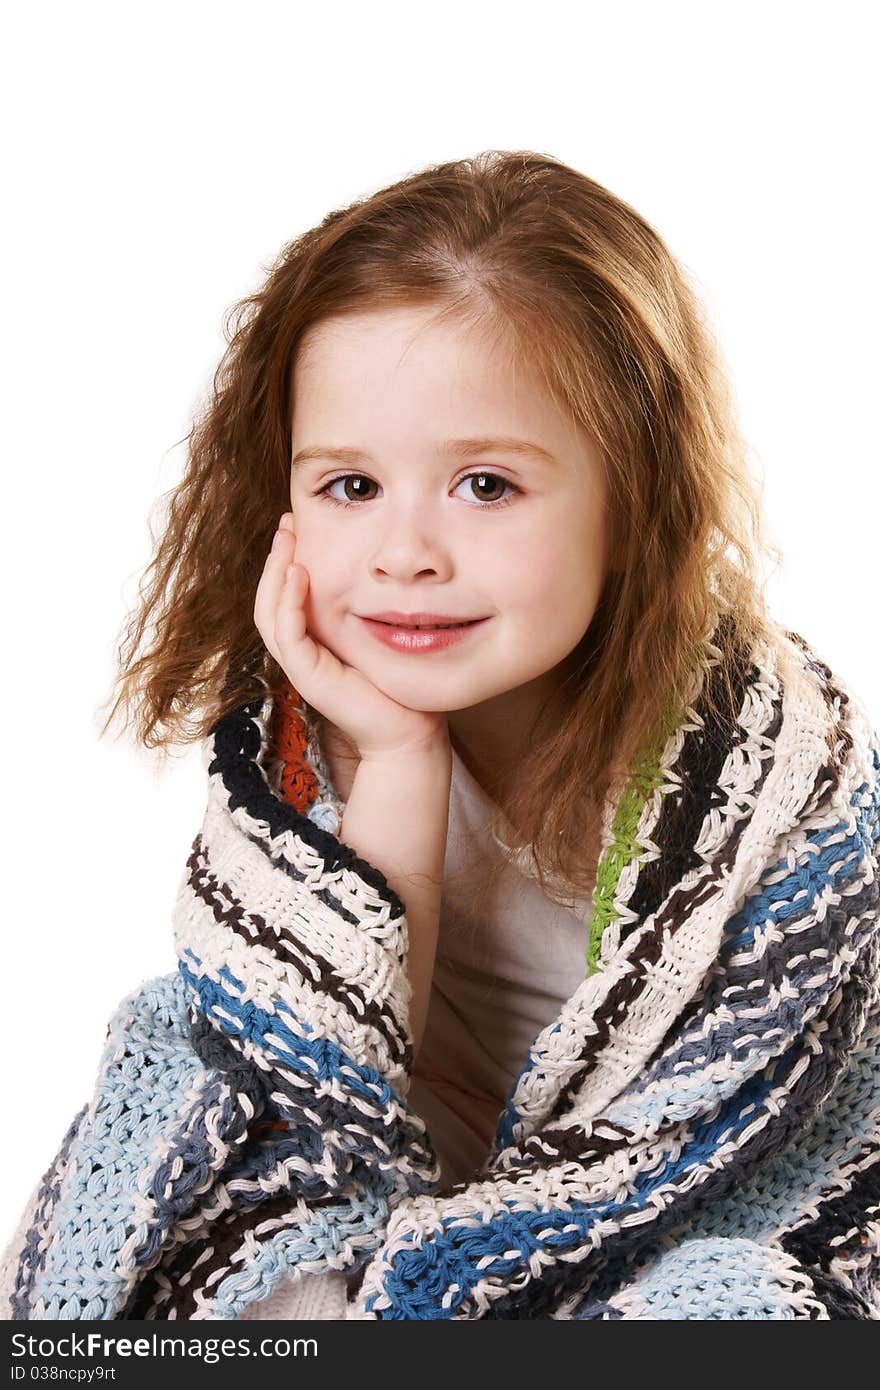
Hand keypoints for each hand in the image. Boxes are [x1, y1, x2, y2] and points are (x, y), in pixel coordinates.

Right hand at [254, 513, 450, 761]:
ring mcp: (300, 666)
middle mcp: (299, 653)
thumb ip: (367, 605)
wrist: (408, 730)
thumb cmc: (398, 682)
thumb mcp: (377, 632)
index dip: (284, 560)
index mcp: (311, 641)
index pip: (283, 595)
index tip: (297, 524)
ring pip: (270, 614)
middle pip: (269, 599)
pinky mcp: (309, 678)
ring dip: (275, 574)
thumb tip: (380, 565)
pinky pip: (289, 635)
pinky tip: (299, 573)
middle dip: (275, 558)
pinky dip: (290, 603)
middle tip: (287, 522)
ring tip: (286, 540)